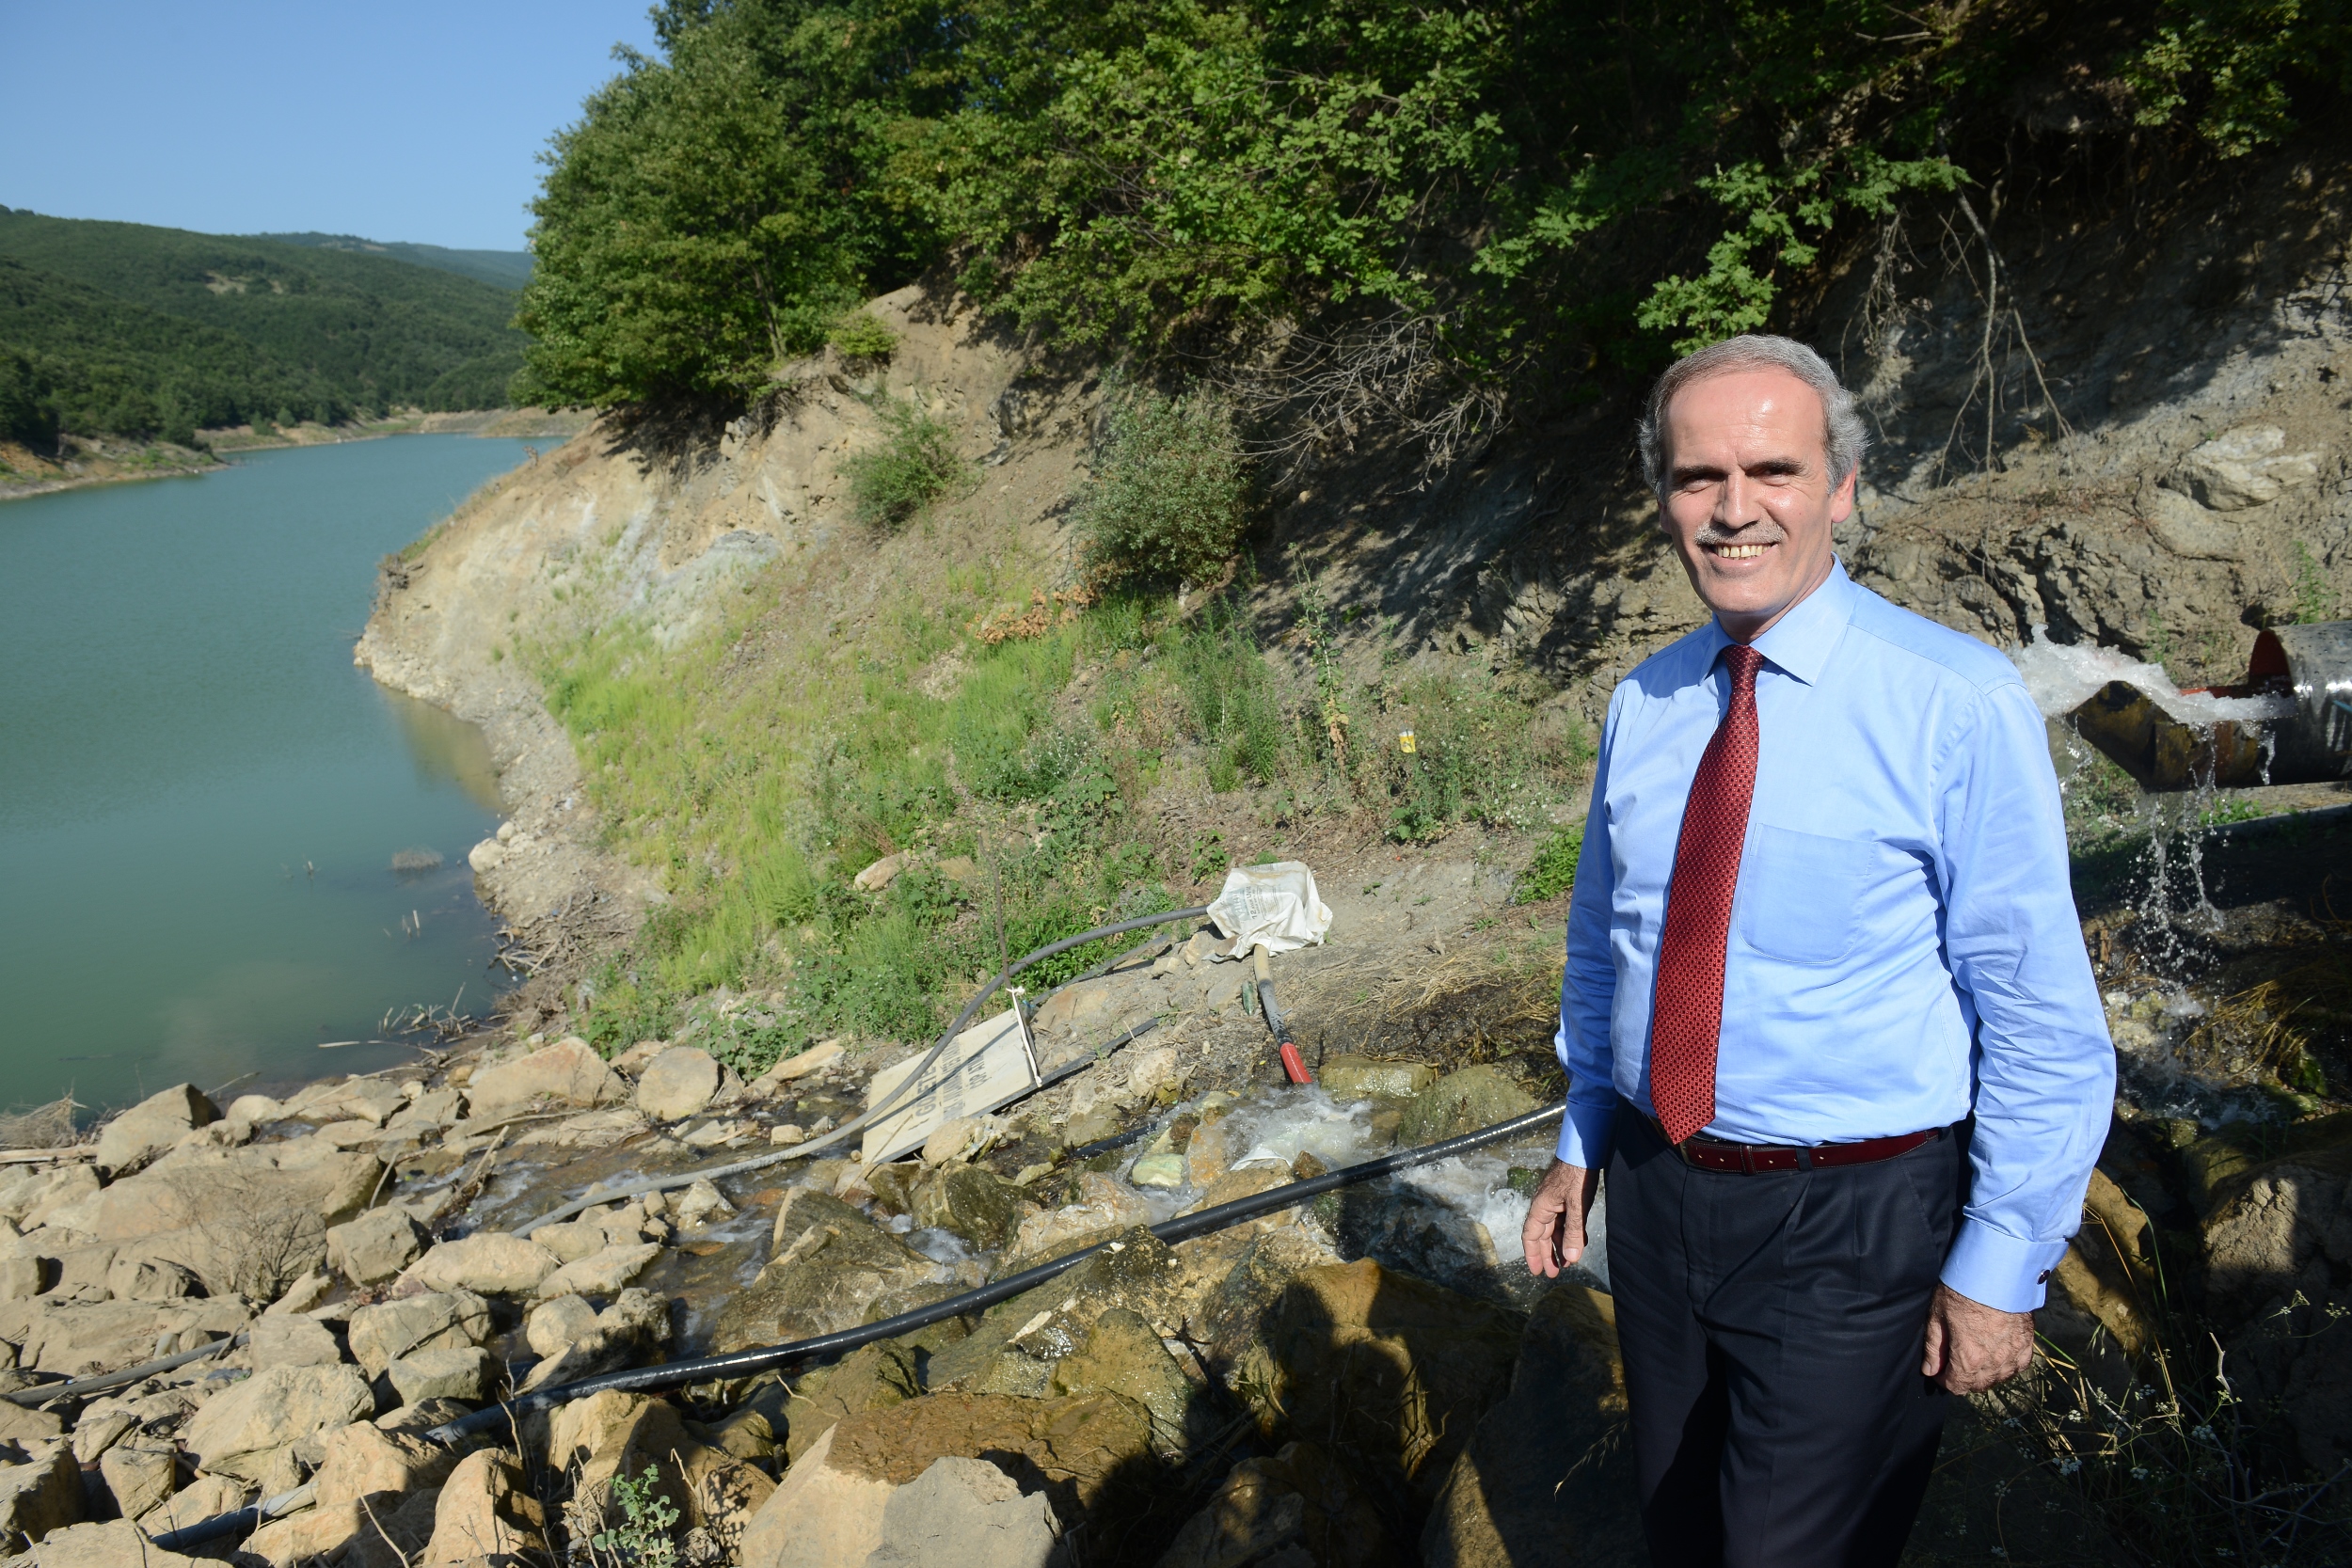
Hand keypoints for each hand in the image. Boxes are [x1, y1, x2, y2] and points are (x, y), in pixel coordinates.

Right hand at [1521, 1159, 1599, 1278]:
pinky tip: (1577, 1243)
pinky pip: (1564, 1221)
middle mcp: (1545, 1206)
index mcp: (1541, 1208)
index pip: (1531, 1236)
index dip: (1532, 1254)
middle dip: (1546, 1255)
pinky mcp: (1566, 1198)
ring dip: (1560, 1246)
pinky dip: (1569, 1234)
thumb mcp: (1577, 1205)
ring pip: (1554, 1229)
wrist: (1584, 1150)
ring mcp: (1555, 1202)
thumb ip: (1574, 1232)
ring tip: (1567, 1263)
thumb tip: (1571, 1259)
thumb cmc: (1577, 1175)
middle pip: (1542, 1235)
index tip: (1536, 1271)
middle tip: (1553, 1274)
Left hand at [1920, 1282, 2034, 1392]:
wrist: (1997, 1273)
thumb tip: (1929, 1370)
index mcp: (1969, 1358)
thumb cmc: (1962, 1291)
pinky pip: (2018, 1367)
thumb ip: (1934, 1348)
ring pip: (1999, 1378)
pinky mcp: (2027, 1344)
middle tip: (1955, 1363)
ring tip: (1976, 1359)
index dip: (1944, 1380)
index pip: (1956, 1386)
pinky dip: (2007, 1366)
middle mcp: (1994, 1363)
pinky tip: (1999, 1356)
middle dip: (1963, 1379)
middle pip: (1978, 1385)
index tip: (1939, 1370)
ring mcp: (2014, 1355)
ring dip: (1985, 1375)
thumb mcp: (1937, 1316)